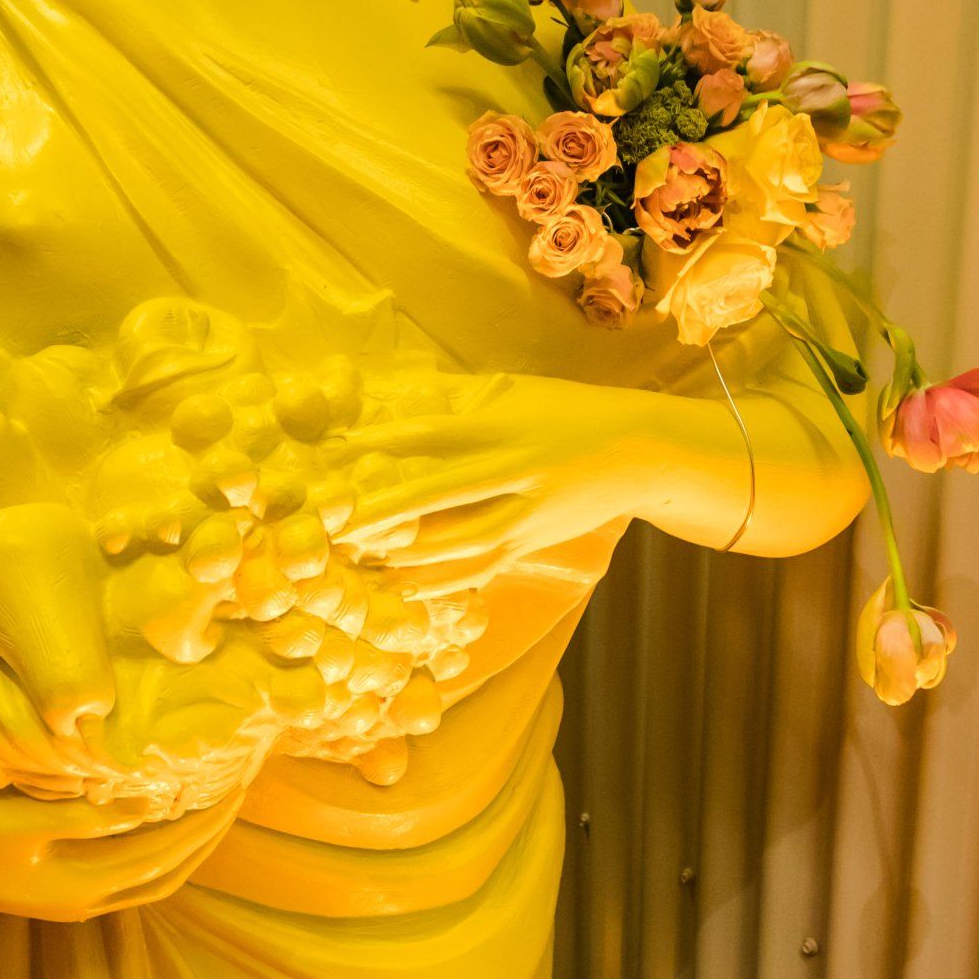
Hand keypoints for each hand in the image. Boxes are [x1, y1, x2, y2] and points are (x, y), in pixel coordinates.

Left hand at [338, 374, 649, 569]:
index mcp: (510, 428)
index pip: (438, 436)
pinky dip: (439, 581)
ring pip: (459, 544)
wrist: (641, 453)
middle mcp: (519, 474)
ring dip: (407, 553)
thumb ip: (460, 399)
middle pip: (441, 496)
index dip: (387, 442)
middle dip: (387, 512)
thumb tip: (395, 392)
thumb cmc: (570, 412)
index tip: (340, 448)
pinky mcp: (531, 545)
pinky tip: (402, 585)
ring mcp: (528, 517)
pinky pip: (479, 569)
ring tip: (358, 558)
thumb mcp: (519, 393)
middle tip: (336, 521)